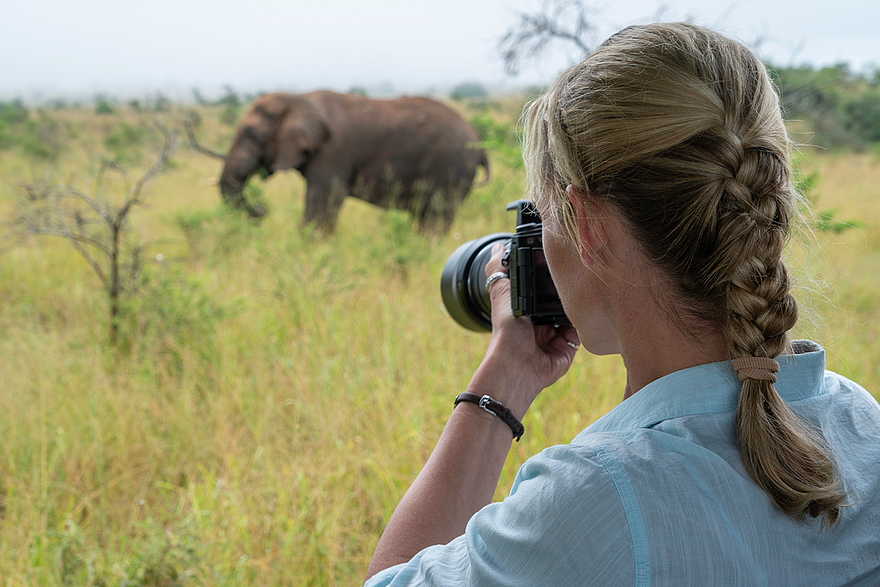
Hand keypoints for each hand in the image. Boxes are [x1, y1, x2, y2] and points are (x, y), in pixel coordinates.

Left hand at [467, 243, 579, 418]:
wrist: (518, 365)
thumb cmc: (507, 331)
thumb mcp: (503, 294)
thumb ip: (500, 271)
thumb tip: (498, 247)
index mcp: (524, 310)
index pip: (539, 289)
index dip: (548, 277)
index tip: (558, 262)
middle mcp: (539, 323)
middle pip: (558, 302)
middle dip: (566, 292)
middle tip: (574, 278)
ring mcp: (554, 337)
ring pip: (572, 315)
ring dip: (575, 307)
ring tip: (579, 295)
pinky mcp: (567, 349)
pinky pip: (579, 332)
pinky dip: (580, 325)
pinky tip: (578, 316)